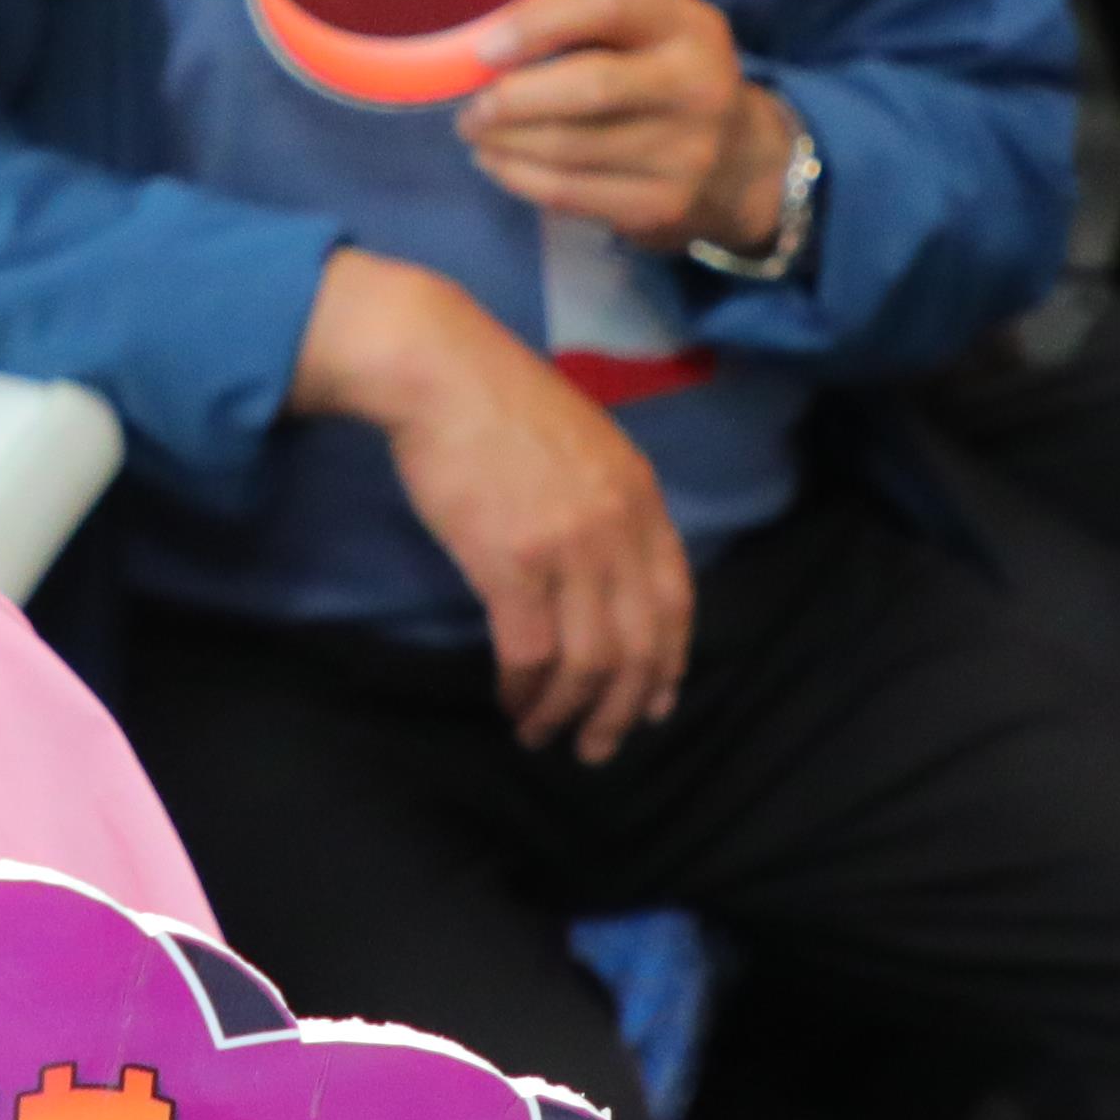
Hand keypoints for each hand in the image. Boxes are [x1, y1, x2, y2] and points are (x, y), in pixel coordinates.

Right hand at [292, 251, 694, 759]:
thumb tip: (608, 570)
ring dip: (567, 712)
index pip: (676, 603)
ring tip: (543, 735)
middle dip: (620, 709)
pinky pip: (530, 653)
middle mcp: (617, 530)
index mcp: (641, 498)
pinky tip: (511, 702)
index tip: (653, 703)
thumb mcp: (587, 446)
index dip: (668, 664)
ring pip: (588, 662)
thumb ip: (610, 505)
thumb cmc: (501, 403)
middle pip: (638, 646)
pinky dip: (524, 689)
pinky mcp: (511, 564)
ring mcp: (567, 549)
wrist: (442, 371)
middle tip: (598, 747)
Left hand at [453, 0, 795, 257]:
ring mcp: (685, 153)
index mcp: (689, 25)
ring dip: (505, 144)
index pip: (610, 5)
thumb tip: (488, 36)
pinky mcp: (661, 205)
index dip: (539, 23)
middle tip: (470, 108)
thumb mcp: (652, 31)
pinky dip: (521, 179)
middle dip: (513, 99)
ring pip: (571, 150)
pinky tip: (498, 164)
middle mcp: (697, 86)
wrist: (740, 161)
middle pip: (590, 88)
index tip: (485, 47)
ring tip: (476, 133)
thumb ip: (589, 22)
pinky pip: (572, 194)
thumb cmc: (667, 76)